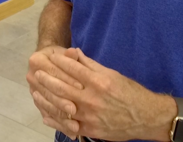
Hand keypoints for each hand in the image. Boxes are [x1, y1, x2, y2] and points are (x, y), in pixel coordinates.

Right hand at [27, 45, 83, 138]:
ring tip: (75, 125)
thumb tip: (74, 52)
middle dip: (62, 102)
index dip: (67, 79)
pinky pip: (49, 116)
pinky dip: (60, 125)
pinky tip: (72, 132)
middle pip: (49, 91)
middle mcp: (31, 76)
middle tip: (75, 109)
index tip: (81, 88)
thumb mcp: (67, 53)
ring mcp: (33, 91)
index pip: (54, 72)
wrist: (50, 59)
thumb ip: (71, 56)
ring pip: (48, 106)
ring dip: (61, 117)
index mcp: (36, 61)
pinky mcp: (38, 103)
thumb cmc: (62, 56)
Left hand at [33, 48, 173, 140]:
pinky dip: (55, 119)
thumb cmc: (130, 92)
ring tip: (35, 91)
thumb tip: (74, 52)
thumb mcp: (112, 74)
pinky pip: (68, 125)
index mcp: (99, 82)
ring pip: (61, 106)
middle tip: (36, 73)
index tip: (50, 57)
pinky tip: (45, 113)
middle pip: (63, 87)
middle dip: (47, 79)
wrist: (146, 117)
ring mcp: (90, 116)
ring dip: (46, 98)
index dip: (59, 62)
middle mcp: (92, 99)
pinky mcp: (90, 130)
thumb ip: (91, 64)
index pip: (73, 69)